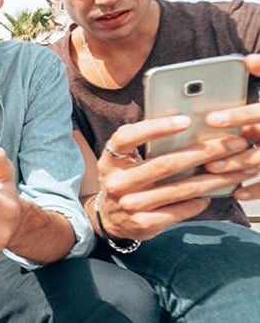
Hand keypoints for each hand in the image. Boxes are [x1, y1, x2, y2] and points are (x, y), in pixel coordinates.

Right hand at [99, 115, 253, 239]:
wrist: (109, 218)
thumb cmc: (124, 180)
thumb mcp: (122, 161)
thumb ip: (142, 144)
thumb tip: (185, 126)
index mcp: (111, 160)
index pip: (128, 138)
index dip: (156, 128)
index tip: (186, 121)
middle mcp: (117, 182)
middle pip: (165, 164)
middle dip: (204, 153)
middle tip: (232, 145)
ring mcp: (130, 205)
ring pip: (180, 189)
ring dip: (213, 179)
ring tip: (236, 170)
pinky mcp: (143, 224)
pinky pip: (179, 211)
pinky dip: (199, 202)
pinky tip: (212, 194)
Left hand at [203, 53, 259, 199]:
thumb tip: (248, 61)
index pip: (258, 114)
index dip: (237, 117)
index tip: (211, 119)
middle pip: (259, 147)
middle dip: (233, 152)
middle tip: (207, 157)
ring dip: (239, 168)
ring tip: (213, 171)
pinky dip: (257, 189)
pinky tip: (237, 193)